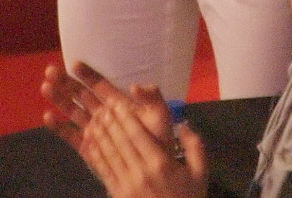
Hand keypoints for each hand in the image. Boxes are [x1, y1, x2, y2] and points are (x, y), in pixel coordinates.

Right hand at [42, 63, 173, 147]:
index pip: (99, 84)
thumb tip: (134, 86)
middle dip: (66, 82)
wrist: (153, 168)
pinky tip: (47, 117)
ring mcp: (94, 130)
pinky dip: (58, 127)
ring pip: (72, 111)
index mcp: (118, 102)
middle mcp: (103, 113)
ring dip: (59, 99)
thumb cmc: (158, 139)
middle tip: (50, 70)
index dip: (87, 74)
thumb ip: (151, 97)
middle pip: (80, 94)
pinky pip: (70, 136)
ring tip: (45, 87)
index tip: (74, 64)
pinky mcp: (88, 148)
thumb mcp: (160, 115)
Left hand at [80, 96, 207, 197]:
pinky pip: (105, 173)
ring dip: (101, 136)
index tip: (118, 104)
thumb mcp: (200, 173)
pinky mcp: (119, 195)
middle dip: (112, 123)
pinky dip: (96, 157)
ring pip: (111, 155)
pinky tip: (90, 145)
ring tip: (94, 120)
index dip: (126, 118)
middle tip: (103, 107)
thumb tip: (183, 126)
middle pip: (122, 142)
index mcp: (160, 163)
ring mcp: (128, 186)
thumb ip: (194, 146)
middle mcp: (141, 172)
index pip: (138, 135)